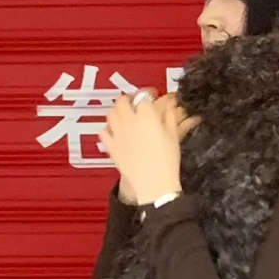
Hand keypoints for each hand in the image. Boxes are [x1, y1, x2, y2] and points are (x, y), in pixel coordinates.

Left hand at [101, 90, 196, 205]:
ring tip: (124, 113)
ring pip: (111, 114)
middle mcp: (129, 121)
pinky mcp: (111, 146)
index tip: (153, 95)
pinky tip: (115, 131)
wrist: (154, 184)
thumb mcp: (173, 135)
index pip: (144, 96)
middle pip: (123, 101)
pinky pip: (104, 132)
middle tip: (136, 102)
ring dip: (117, 110)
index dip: (149, 94)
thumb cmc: (167, 160)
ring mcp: (117, 133)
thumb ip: (169, 116)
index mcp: (146, 115)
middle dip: (130, 99)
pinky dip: (108, 128)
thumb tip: (168, 105)